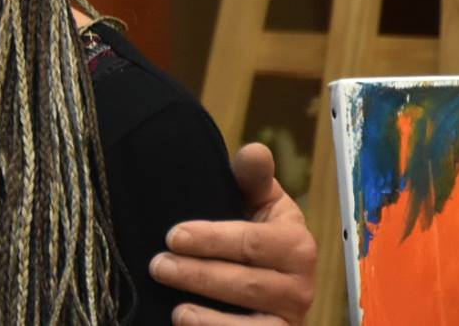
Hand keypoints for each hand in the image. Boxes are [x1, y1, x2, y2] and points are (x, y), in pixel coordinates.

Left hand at [151, 142, 316, 323]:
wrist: (275, 275)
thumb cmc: (259, 232)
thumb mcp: (258, 200)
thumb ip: (252, 177)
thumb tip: (255, 150)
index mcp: (296, 243)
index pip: (251, 243)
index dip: (211, 240)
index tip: (173, 236)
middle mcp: (301, 285)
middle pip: (246, 284)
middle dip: (198, 275)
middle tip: (158, 265)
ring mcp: (291, 318)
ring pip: (251, 323)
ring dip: (209, 317)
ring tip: (175, 308)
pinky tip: (187, 325)